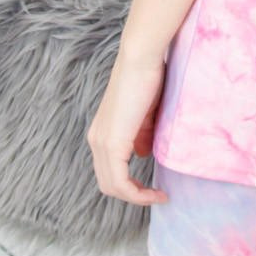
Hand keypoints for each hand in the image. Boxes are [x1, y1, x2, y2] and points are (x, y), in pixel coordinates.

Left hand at [86, 54, 169, 205]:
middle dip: (134, 195)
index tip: (155, 187)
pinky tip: (156, 192)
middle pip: (109, 184)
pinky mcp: (112, 143)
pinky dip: (138, 193)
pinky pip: (120, 182)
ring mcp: (102, 143)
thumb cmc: (147, 79)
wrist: (141, 59)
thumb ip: (142, 135)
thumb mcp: (146, 115)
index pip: (110, 172)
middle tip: (158, 194)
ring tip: (159, 195)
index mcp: (101, 134)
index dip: (131, 186)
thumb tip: (143, 154)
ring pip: (113, 186)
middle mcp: (96, 141)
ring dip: (137, 196)